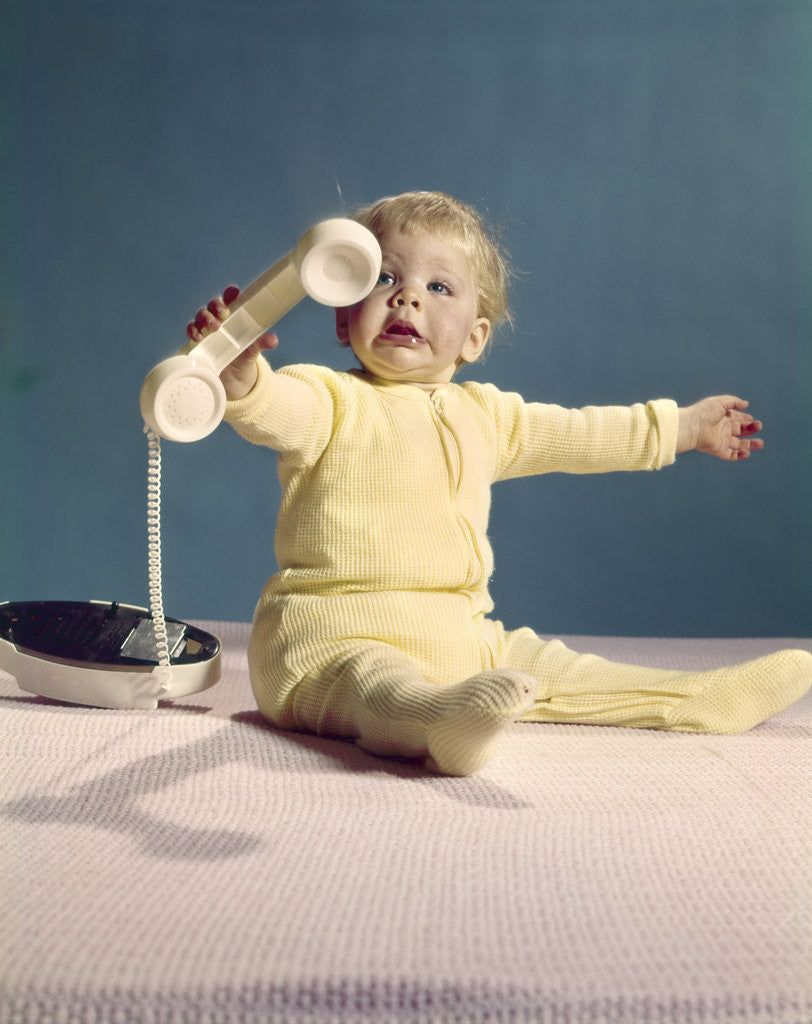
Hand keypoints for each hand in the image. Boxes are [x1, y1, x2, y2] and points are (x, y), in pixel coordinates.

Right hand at [186, 285, 278, 399]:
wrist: (234, 380)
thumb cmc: (244, 357)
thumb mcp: (253, 351)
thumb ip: (261, 343)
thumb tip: (273, 340)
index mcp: (235, 317)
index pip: (231, 299)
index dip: (231, 293)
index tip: (235, 292)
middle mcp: (220, 320)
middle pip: (214, 305)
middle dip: (217, 307)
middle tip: (223, 315)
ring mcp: (208, 330)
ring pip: (201, 315)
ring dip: (205, 318)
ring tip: (213, 328)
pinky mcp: (199, 341)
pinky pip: (192, 330)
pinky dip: (192, 331)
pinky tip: (197, 337)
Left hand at [677, 396, 763, 460]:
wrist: (692, 426)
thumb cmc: (704, 412)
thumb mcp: (720, 402)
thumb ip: (734, 402)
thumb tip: (746, 404)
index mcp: (723, 417)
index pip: (738, 419)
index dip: (746, 419)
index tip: (752, 419)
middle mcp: (723, 429)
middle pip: (741, 431)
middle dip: (751, 429)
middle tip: (758, 426)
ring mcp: (721, 440)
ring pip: (739, 444)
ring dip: (750, 444)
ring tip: (760, 444)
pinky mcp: (718, 450)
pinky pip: (731, 455)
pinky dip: (739, 455)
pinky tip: (747, 453)